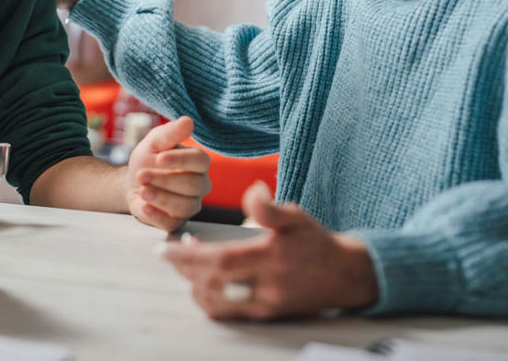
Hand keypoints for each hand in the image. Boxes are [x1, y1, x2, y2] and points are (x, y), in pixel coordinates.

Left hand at [126, 116, 210, 232]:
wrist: (134, 181)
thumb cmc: (149, 158)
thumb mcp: (154, 142)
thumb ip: (170, 133)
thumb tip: (188, 121)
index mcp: (199, 162)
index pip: (199, 161)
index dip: (180, 160)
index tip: (159, 157)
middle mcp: (201, 184)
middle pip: (192, 185)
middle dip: (164, 180)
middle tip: (142, 174)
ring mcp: (191, 205)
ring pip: (184, 206)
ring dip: (160, 197)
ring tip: (142, 190)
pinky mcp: (177, 221)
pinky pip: (172, 223)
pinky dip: (156, 215)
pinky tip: (144, 206)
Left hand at [161, 181, 378, 319]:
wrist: (344, 276)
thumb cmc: (317, 242)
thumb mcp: (298, 217)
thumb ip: (270, 209)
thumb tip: (252, 191)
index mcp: (270, 259)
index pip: (218, 261)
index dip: (186, 257)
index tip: (163, 248)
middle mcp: (265, 287)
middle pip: (210, 283)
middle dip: (184, 267)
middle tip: (172, 250)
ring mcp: (263, 305)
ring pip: (213, 302)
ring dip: (193, 283)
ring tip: (188, 261)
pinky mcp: (264, 316)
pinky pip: (225, 312)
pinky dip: (207, 297)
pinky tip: (204, 280)